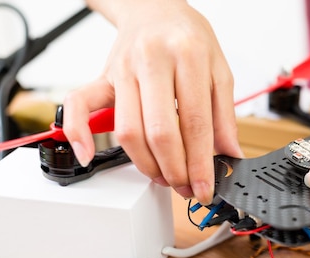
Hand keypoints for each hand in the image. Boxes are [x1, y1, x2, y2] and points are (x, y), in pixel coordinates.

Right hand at [63, 0, 241, 203]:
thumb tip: (231, 156)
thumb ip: (224, 116)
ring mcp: (122, 68)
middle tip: (185, 187)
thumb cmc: (188, 38)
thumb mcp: (219, 70)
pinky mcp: (102, 75)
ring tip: (163, 177)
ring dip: (146, 165)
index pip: (194, 122)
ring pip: (128, 129)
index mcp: (188, 55)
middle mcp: (152, 61)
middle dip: (174, 170)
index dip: (200, 163)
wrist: (154, 5)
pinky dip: (78, 133)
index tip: (205, 188)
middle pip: (159, 131)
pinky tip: (88, 156)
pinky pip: (78, 103)